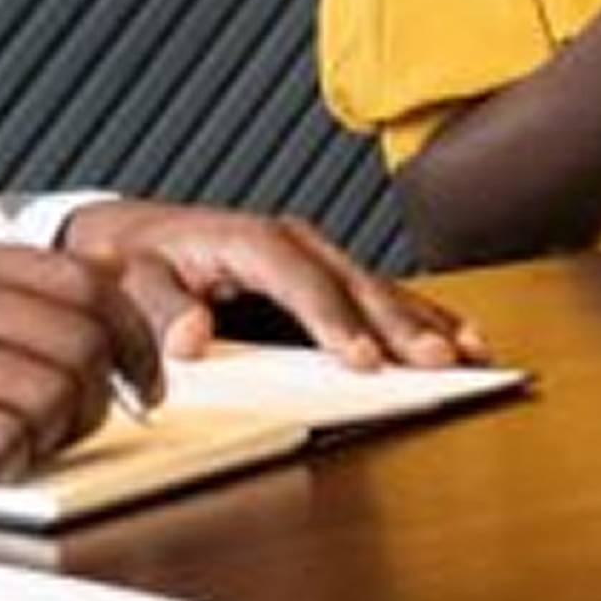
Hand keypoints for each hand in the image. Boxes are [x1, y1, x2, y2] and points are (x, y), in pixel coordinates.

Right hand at [0, 236, 163, 493]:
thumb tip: (99, 278)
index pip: (85, 283)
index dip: (135, 337)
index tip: (142, 380)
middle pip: (81, 341)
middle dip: (101, 397)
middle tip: (77, 428)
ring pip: (48, 394)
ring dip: (51, 437)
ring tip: (13, 450)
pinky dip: (4, 465)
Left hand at [61, 198, 481, 367]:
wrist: (132, 239)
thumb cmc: (134, 261)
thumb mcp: (129, 279)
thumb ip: (157, 306)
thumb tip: (191, 335)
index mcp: (248, 239)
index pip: (298, 279)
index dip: (333, 320)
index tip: (362, 359)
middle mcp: (292, 243)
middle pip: (356, 283)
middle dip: (401, 324)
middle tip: (438, 361)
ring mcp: (316, 259)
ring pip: (381, 288)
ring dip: (426, 321)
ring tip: (471, 352)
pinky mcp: (326, 280)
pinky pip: (382, 298)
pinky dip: (423, 318)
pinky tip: (461, 337)